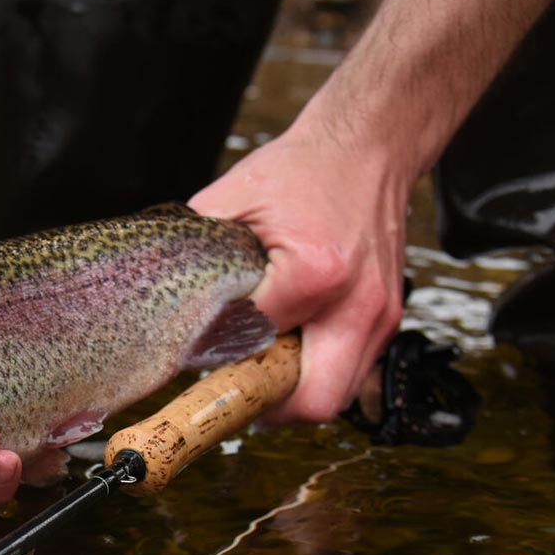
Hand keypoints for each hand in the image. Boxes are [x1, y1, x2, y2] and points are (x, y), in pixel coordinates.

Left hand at [189, 126, 408, 422]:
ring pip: (336, 396)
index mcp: (313, 270)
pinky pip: (350, 371)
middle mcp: (356, 303)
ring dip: (293, 392)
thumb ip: (198, 252)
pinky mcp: (389, 319)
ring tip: (258, 366)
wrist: (370, 149)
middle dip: (266, 406)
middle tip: (232, 391)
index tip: (193, 357)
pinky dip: (315, 371)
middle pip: (312, 400)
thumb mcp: (234, 198)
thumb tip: (165, 299)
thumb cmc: (303, 170)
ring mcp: (380, 316)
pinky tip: (287, 346)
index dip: (217, 355)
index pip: (253, 344)